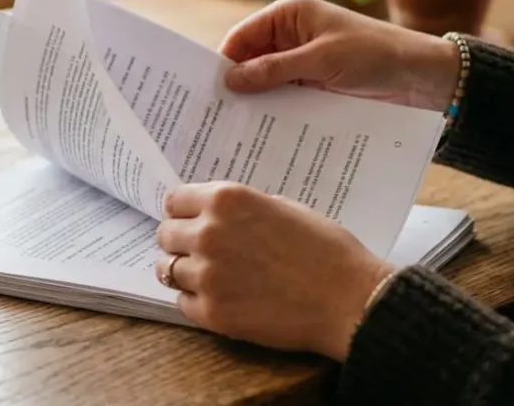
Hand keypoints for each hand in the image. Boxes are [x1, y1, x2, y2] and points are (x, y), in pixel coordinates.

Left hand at [154, 182, 395, 360]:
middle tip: (202, 251)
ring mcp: (207, 275)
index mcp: (226, 200)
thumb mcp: (283, 208)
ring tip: (211, 276)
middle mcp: (208, 234)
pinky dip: (196, 301)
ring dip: (185, 271)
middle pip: (166, 235)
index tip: (188, 220)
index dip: (182, 212)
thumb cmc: (326, 250)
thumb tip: (218, 215)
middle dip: (181, 242)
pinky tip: (221, 298)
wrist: (348, 299)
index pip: (174, 200)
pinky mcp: (212, 313)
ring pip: (168, 270)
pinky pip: (183, 303)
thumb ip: (243, 209)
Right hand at [219, 0, 460, 110]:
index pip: (242, 37)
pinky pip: (284, 99)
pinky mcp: (313, 86)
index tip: (204, 91)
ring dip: (255, 103)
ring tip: (230, 130)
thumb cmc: (375, 54)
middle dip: (235, 85)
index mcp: (289, 15)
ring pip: (266, 83)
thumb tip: (230, 79)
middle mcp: (291, 36)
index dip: (222, 62)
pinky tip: (261, 133)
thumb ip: (275, 69)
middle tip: (211, 116)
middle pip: (250, 61)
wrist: (422, 77)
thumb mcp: (322, 60)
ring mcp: (302, 63)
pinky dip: (274, 113)